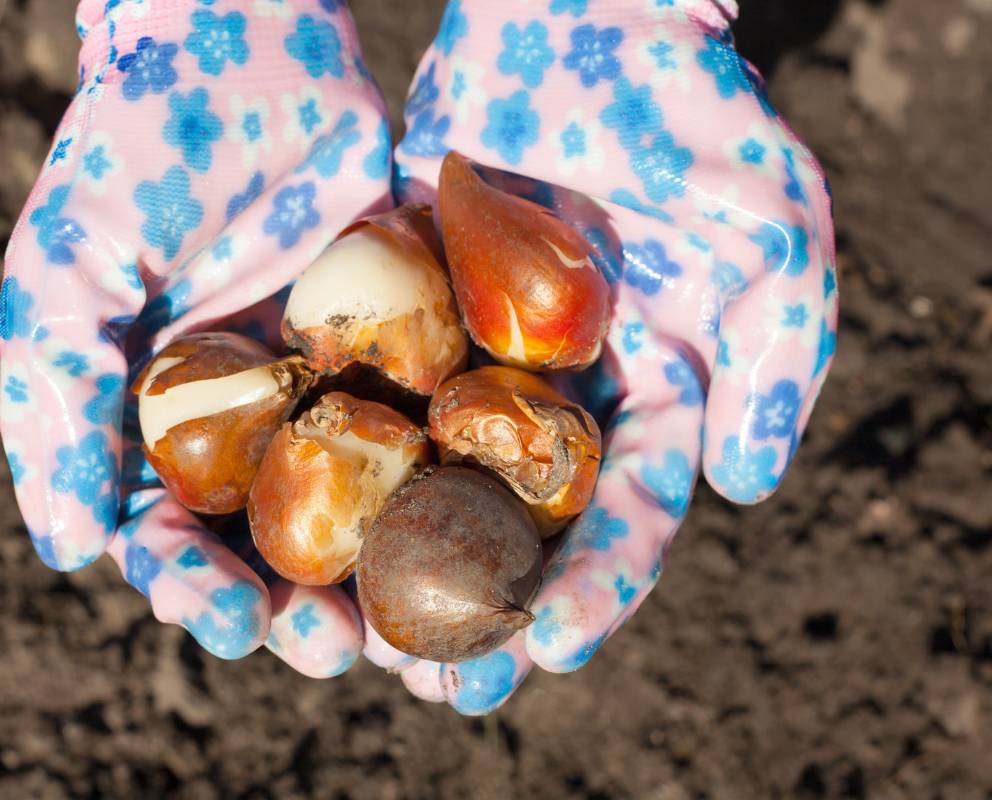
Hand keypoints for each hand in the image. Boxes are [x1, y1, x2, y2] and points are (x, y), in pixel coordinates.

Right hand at [0, 0, 390, 675]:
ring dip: (389, 577)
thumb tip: (66, 548)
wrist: (244, 43)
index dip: (195, 590)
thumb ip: (55, 405)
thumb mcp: (66, 272)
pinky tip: (483, 528)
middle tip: (338, 652)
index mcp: (163, 428)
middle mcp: (255, 426)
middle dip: (304, 611)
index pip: (172, 537)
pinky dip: (457, 486)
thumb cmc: (135, 152)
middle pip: (280, 548)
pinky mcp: (412, 349)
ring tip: (419, 630)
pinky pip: (437, 432)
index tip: (231, 622)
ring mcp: (338, 392)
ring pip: (367, 512)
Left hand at [389, 0, 836, 712]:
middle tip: (442, 690)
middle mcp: (554, 401)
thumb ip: (776, 360)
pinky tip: (291, 523)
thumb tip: (742, 488)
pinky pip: (366, 403)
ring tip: (352, 644)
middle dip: (481, 610)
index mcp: (646, 400)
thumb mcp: (769, 233)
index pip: (624, 515)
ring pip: (430, 487)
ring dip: (395, 567)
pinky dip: (335, 468)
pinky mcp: (403, 322)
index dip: (596, 584)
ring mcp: (471, 365)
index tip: (549, 645)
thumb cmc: (689, 119)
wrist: (579, 22)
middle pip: (517, 529)